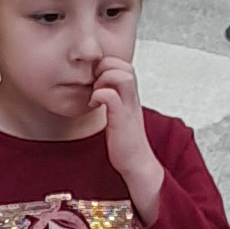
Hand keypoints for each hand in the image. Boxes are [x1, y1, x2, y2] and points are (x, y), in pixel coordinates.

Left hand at [90, 58, 164, 210]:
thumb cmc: (125, 142)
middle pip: (124, 65)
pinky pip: (111, 96)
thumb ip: (112, 99)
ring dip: (104, 79)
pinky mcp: (121, 119)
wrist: (136, 164)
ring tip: (95, 93)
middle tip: (94, 84)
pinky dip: (99, 95)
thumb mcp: (119, 114)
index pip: (123, 64)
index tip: (95, 79)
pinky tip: (93, 104)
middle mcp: (132, 98)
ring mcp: (128, 107)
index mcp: (130, 95)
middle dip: (105, 68)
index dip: (107, 65)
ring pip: (122, 75)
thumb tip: (96, 89)